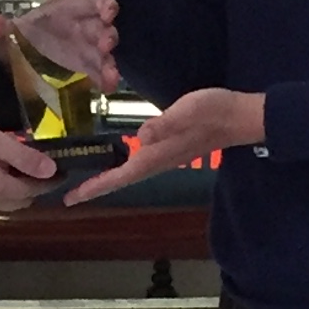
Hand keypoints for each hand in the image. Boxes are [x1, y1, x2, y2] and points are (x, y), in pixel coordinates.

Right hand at [0, 110, 58, 212]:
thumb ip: (22, 156)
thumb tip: (51, 169)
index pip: (34, 190)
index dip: (51, 181)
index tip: (64, 169)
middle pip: (21, 200)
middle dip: (36, 187)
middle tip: (45, 166)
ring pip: (7, 200)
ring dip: (19, 187)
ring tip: (25, 164)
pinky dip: (5, 186)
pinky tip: (1, 167)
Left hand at [4, 0, 118, 92]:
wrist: (14, 68)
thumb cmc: (17, 42)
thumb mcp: (4, 35)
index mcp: (67, 13)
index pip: (93, 2)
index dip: (105, 5)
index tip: (108, 13)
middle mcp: (83, 30)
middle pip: (104, 29)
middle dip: (108, 35)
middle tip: (104, 45)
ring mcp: (87, 54)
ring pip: (106, 54)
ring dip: (110, 61)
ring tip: (108, 73)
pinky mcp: (87, 75)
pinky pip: (102, 76)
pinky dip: (106, 80)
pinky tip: (106, 85)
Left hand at [69, 88, 265, 202]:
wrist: (239, 117)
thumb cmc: (214, 111)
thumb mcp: (189, 110)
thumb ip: (166, 123)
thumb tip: (141, 136)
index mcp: (156, 155)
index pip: (120, 176)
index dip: (95, 187)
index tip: (71, 198)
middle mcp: (158, 160)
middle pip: (121, 179)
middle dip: (95, 188)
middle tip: (69, 195)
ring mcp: (164, 156)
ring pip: (129, 173)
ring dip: (107, 178)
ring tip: (85, 180)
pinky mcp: (170, 148)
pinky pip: (138, 162)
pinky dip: (120, 166)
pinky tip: (116, 158)